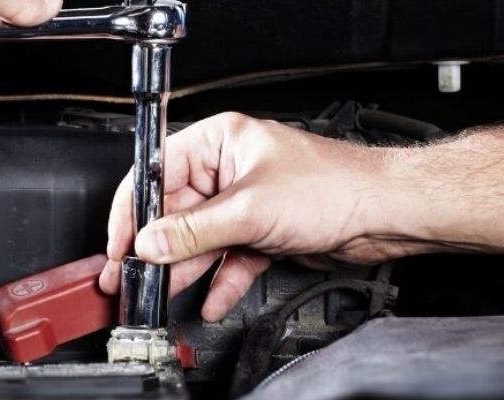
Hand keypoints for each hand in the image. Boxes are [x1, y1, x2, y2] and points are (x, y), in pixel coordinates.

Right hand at [100, 112, 402, 322]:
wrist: (383, 214)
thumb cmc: (335, 186)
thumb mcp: (251, 208)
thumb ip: (195, 230)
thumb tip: (152, 241)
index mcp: (220, 142)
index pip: (157, 172)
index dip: (133, 209)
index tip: (120, 241)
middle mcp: (228, 170)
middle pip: (176, 212)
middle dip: (158, 248)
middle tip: (133, 276)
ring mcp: (243, 203)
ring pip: (200, 240)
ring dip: (185, 269)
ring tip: (162, 293)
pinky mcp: (260, 232)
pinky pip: (228, 259)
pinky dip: (220, 281)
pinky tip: (210, 302)